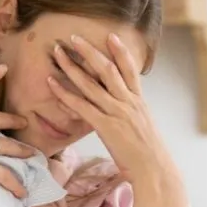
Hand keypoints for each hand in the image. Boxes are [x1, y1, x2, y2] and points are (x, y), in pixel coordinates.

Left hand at [47, 34, 176, 184]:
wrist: (154, 170)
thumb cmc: (148, 154)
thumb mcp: (143, 127)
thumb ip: (132, 114)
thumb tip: (124, 110)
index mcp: (138, 102)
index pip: (130, 69)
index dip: (121, 51)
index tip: (110, 36)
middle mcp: (128, 103)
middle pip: (107, 69)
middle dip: (90, 51)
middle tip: (74, 37)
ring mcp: (117, 113)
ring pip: (91, 83)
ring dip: (72, 65)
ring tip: (58, 52)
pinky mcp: (106, 126)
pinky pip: (82, 105)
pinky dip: (65, 92)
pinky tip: (52, 83)